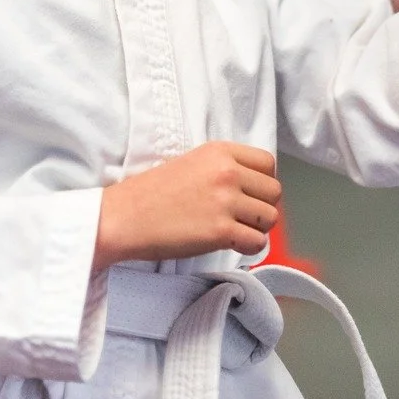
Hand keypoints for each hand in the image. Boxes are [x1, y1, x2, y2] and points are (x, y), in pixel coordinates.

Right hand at [94, 142, 281, 267]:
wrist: (124, 217)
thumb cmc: (151, 193)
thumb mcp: (192, 162)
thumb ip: (224, 167)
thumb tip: (253, 186)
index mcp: (220, 152)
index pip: (268, 163)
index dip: (263, 182)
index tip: (250, 194)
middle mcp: (227, 172)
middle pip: (273, 192)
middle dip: (262, 207)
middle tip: (241, 216)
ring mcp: (225, 201)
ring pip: (269, 218)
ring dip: (257, 228)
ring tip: (235, 231)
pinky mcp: (220, 231)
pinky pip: (257, 242)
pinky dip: (248, 247)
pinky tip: (232, 244)